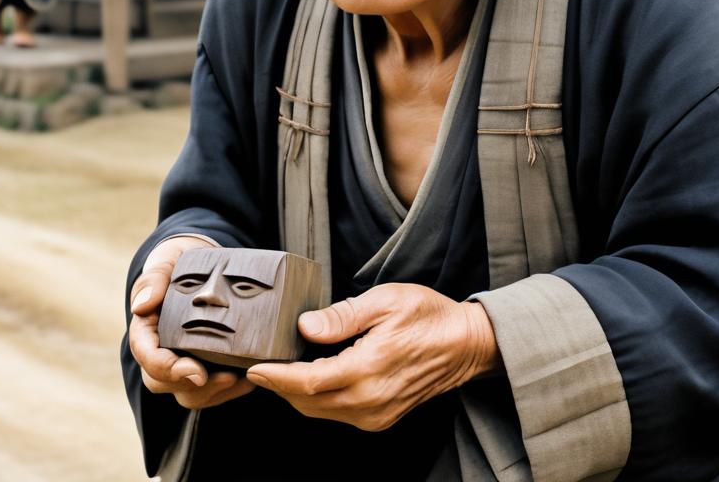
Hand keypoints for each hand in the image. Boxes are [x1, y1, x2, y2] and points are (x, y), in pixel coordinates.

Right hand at [129, 236, 255, 409]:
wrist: (201, 263)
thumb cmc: (178, 263)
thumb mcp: (165, 261)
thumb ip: (153, 280)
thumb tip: (141, 307)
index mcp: (146, 331)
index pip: (147, 357)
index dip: (167, 369)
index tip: (195, 371)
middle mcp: (159, 352)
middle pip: (165, 383)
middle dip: (193, 385)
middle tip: (225, 377)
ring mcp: (181, 362)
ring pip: (189, 393)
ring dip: (214, 392)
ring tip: (242, 379)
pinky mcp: (205, 365)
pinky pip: (211, 390)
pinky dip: (229, 389)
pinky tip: (250, 378)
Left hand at [246, 283, 500, 430]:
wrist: (465, 344)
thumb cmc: (428, 316)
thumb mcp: (384, 301)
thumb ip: (342, 316)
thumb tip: (305, 327)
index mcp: (368, 370)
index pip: (308, 382)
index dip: (276, 376)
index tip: (253, 367)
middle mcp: (369, 401)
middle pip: (308, 402)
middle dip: (279, 386)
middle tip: (257, 366)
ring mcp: (376, 414)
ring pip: (321, 412)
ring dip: (296, 394)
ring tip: (278, 370)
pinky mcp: (381, 417)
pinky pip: (338, 413)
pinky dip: (318, 398)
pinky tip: (311, 377)